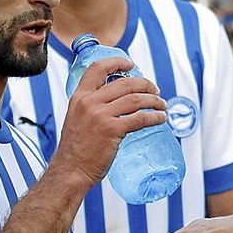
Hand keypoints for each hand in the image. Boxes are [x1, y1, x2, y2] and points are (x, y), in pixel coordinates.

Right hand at [52, 57, 166, 188]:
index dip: (116, 62)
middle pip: (124, 83)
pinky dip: (154, 117)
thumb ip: (91, 107)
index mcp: (79, 97)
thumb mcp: (77, 118)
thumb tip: (114, 102)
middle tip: (155, 91)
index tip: (130, 64)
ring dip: (154, 101)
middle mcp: (89, 102)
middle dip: (145, 84)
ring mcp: (101, 116)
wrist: (71, 170)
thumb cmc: (76, 150)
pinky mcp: (112, 130)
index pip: (97, 69)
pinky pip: (140, 118)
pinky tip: (160, 119)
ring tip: (162, 105)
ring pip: (135, 99)